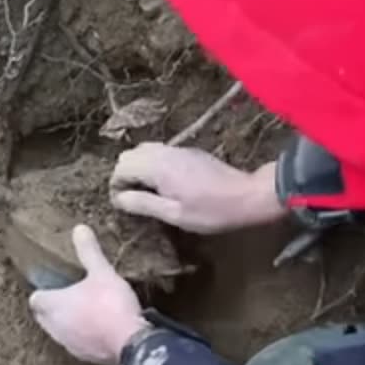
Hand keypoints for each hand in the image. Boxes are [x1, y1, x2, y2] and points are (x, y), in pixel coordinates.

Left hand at [29, 225, 149, 364]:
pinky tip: (98, 328)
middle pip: (43, 316)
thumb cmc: (111, 305)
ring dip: (66, 322)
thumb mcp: (102, 273)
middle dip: (52, 306)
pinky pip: (76, 344)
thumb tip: (79, 229)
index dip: (42, 291)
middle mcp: (54, 327)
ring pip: (59, 331)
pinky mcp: (84, 357)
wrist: (132, 344)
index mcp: (53, 306)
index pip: (35, 298)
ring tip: (84, 310)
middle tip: (69, 294)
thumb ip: (89, 252)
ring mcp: (68, 345)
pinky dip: (82, 335)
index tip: (54, 283)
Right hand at [109, 142, 285, 233]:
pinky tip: (163, 184)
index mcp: (158, 167)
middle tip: (132, 198)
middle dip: (124, 175)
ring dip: (137, 169)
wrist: (248, 195)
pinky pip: (158, 151)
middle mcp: (164, 152)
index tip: (122, 205)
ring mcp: (177, 149)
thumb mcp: (175, 215)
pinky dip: (151, 164)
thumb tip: (118, 198)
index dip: (116, 187)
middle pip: (128, 155)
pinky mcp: (187, 152)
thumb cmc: (212, 211)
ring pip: (142, 150)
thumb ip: (143, 204)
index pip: (121, 168)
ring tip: (146, 192)